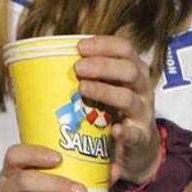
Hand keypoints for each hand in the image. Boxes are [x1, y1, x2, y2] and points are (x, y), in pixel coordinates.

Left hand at [74, 35, 160, 184]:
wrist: (139, 148)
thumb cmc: (116, 111)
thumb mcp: (110, 88)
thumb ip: (91, 75)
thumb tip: (48, 61)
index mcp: (134, 72)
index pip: (125, 49)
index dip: (104, 44)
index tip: (80, 47)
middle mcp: (142, 89)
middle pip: (130, 70)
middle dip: (103, 66)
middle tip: (78, 68)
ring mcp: (143, 114)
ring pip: (129, 98)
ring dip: (106, 91)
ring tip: (83, 89)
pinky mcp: (141, 139)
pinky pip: (135, 134)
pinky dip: (125, 132)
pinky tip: (115, 131)